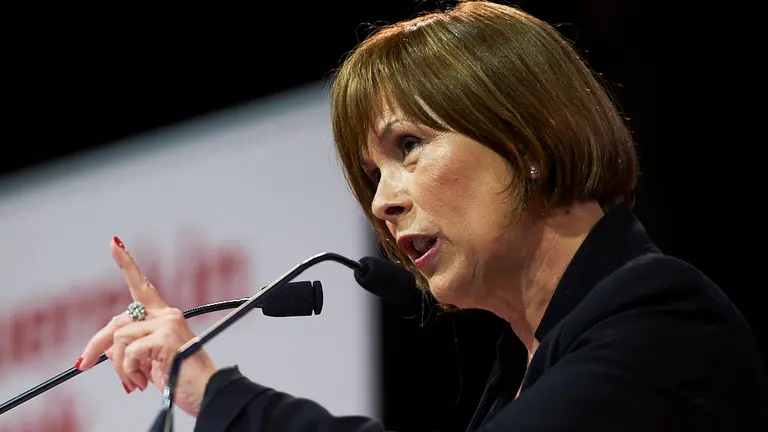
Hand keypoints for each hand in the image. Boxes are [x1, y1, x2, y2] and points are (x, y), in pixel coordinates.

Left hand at [77, 236, 218, 416]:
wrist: (208, 392)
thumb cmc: (182, 379)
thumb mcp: (150, 362)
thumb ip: (130, 350)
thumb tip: (105, 350)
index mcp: (166, 317)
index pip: (143, 286)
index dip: (127, 263)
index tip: (114, 243)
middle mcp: (167, 314)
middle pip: (118, 322)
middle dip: (96, 344)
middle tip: (83, 364)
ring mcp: (167, 323)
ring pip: (120, 339)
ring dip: (119, 366)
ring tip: (134, 381)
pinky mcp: (165, 337)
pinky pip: (128, 353)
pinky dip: (128, 371)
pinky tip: (142, 382)